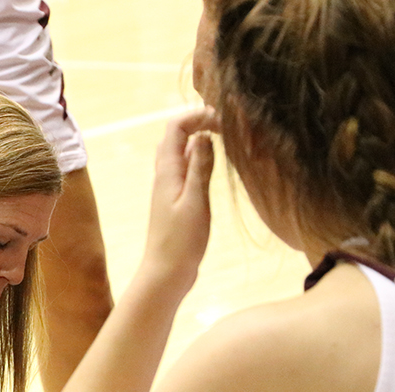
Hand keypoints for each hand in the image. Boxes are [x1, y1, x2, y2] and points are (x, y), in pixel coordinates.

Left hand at [143, 107, 217, 289]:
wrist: (166, 273)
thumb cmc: (180, 241)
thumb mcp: (194, 201)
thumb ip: (199, 168)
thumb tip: (203, 135)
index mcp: (167, 171)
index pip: (175, 127)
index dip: (197, 115)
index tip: (223, 119)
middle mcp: (166, 175)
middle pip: (177, 136)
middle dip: (200, 122)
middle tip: (228, 125)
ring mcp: (171, 187)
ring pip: (183, 152)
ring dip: (201, 140)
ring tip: (228, 139)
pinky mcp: (178, 200)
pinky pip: (188, 169)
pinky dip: (202, 159)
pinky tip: (217, 164)